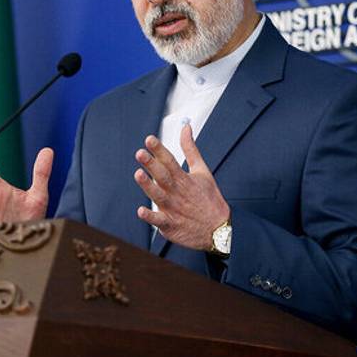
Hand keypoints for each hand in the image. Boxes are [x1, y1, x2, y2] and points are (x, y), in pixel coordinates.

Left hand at [133, 124, 229, 249]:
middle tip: (140, 153)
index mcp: (184, 179)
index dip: (159, 150)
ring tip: (138, 174)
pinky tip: (141, 210)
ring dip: (148, 186)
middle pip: (163, 176)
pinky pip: (158, 220)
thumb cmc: (208, 198)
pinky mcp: (170, 225)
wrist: (219, 230)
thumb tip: (185, 127)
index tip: (149, 139)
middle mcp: (177, 192)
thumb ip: (190, 149)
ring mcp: (173, 208)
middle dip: (151, 164)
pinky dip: (150, 217)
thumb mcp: (202, 170)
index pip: (170, 161)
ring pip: (158, 196)